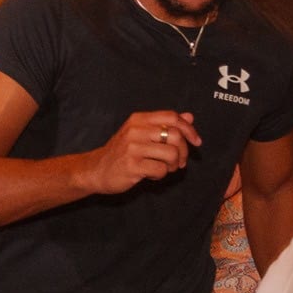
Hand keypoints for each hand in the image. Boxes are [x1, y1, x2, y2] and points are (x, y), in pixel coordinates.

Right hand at [83, 111, 199, 195]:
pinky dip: (161, 175)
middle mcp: (135, 130)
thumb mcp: (141, 133)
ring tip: (165, 168)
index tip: (196, 142)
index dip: (189, 129)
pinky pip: (161, 170)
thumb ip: (164, 125)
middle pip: (175, 136)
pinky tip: (150, 174)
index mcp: (138, 119)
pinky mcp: (132, 165)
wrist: (96, 169)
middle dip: (183, 152)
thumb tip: (189, 116)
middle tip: (179, 162)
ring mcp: (132, 148)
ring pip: (171, 154)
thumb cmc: (122, 152)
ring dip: (173, 165)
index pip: (172, 117)